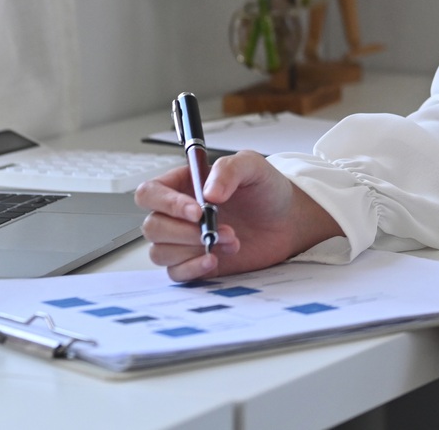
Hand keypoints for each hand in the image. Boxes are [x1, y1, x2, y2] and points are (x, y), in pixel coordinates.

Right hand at [135, 152, 340, 281]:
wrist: (287, 220)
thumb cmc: (265, 189)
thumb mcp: (252, 166)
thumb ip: (228, 170)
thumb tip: (208, 194)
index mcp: (182, 184)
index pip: (150, 193)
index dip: (166, 203)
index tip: (196, 212)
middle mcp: (177, 213)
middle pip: (152, 226)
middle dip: (184, 232)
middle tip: (218, 229)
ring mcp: (184, 240)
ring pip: (160, 251)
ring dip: (193, 249)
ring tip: (230, 240)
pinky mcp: (195, 263)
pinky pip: (175, 273)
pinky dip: (192, 269)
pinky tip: (214, 260)